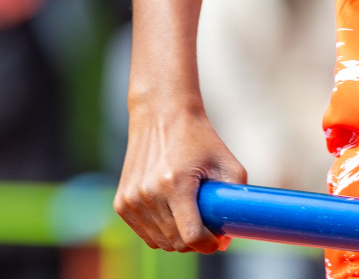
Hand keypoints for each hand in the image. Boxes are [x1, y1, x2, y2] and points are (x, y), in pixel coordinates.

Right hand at [114, 102, 245, 252]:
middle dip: (196, 240)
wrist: (161, 114)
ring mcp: (131, 199)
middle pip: (176, 242)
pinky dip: (160, 230)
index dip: (209, 244)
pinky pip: (146, 233)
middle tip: (207, 223)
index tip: (218, 239)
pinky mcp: (121, 203)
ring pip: (160, 242)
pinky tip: (171, 209)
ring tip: (189, 212)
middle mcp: (148, 194)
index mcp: (175, 183)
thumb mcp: (227, 162)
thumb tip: (226, 239)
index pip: (191, 236)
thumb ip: (236, 198)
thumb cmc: (198, 138)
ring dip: (178, 236)